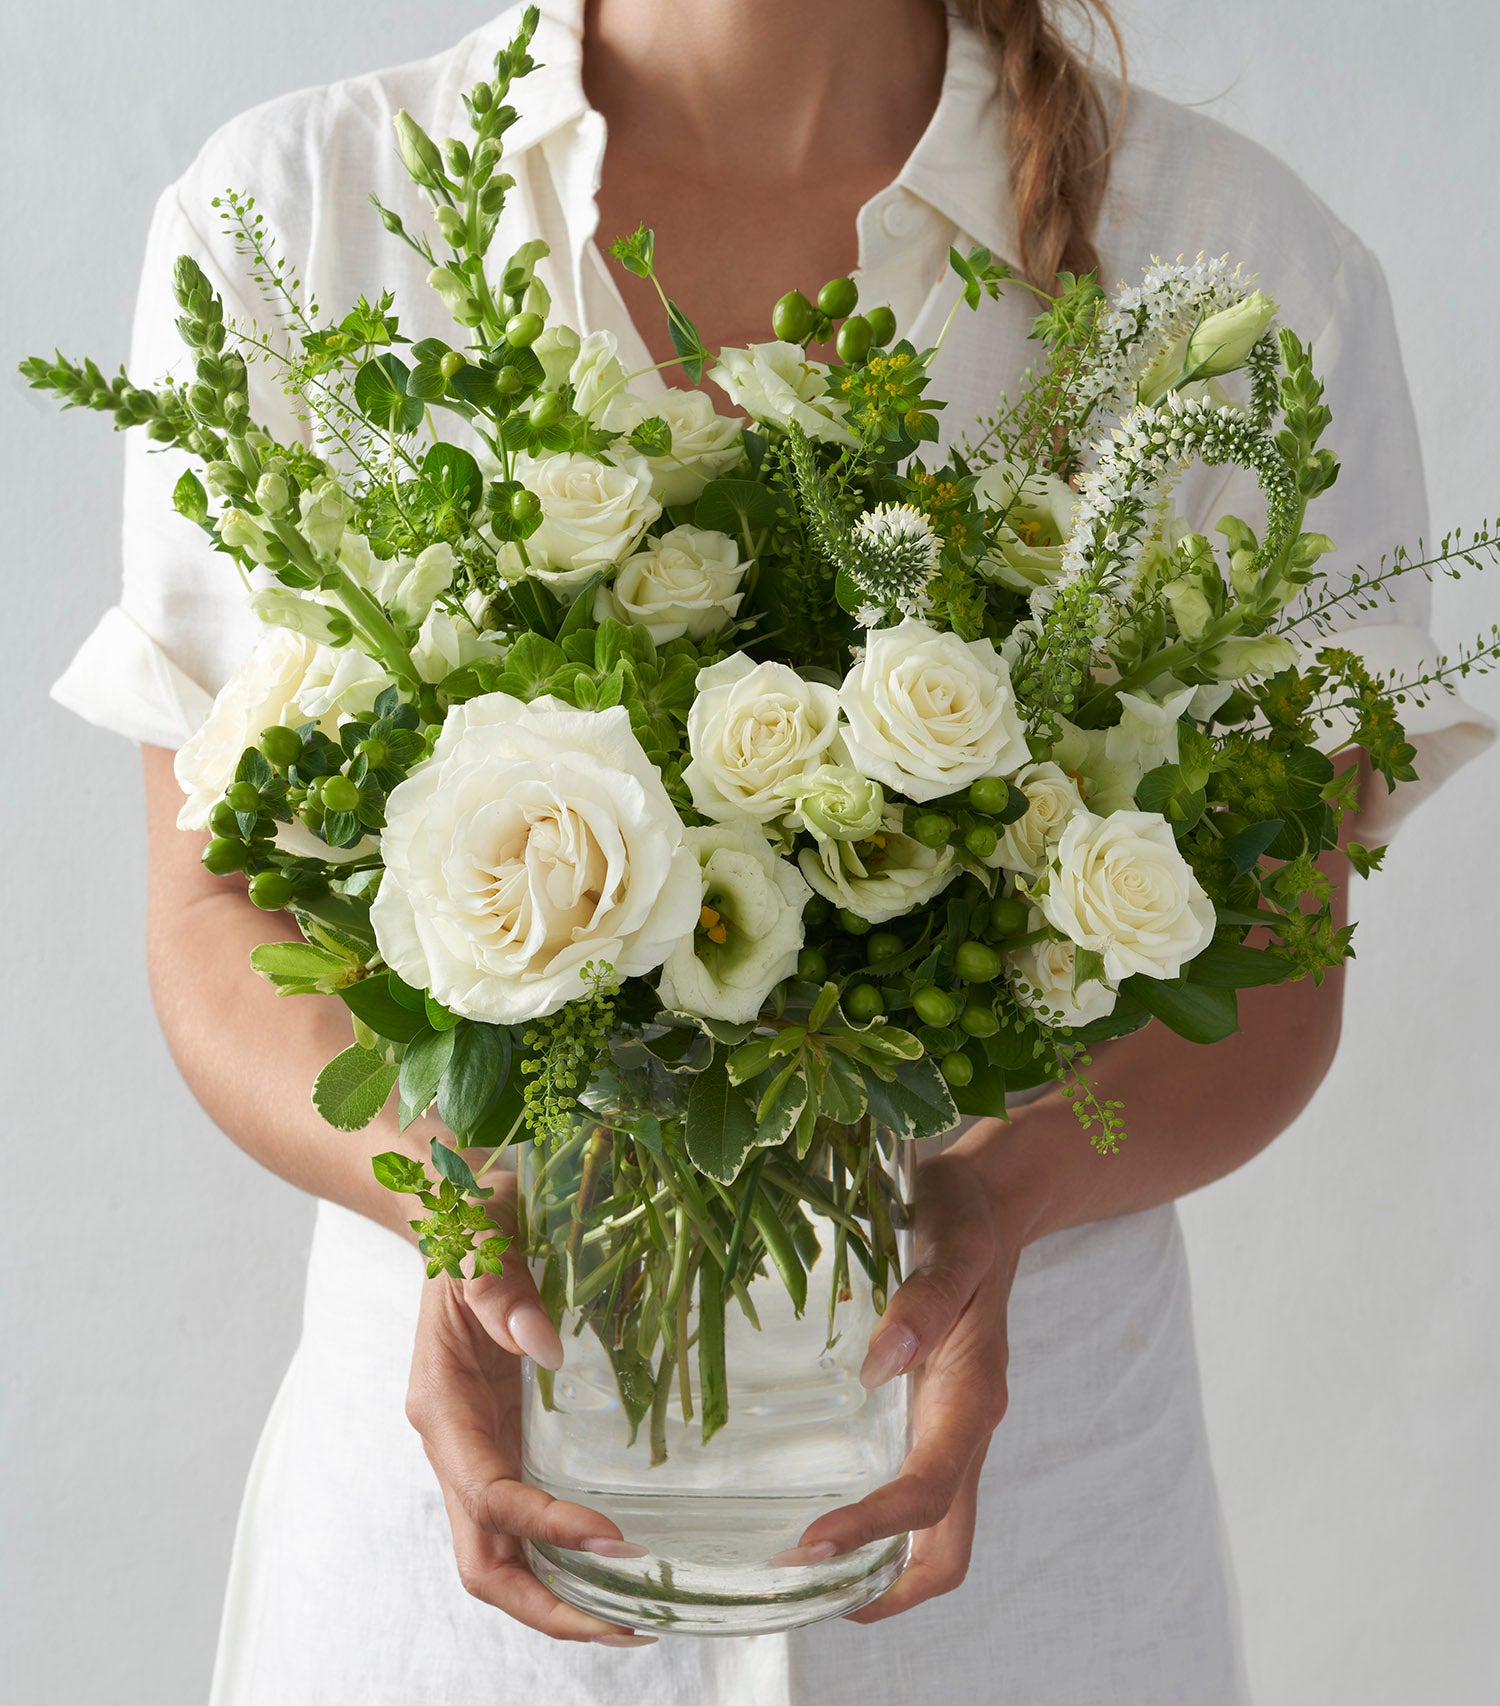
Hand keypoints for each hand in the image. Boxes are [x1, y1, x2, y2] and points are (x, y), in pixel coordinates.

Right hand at [405, 1173, 656, 1646]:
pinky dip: (570, 1555)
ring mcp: (483, 1449)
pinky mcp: (511, 1442)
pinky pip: (532, 1522)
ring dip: (563, 1596)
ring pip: (505, 1555)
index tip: (613, 1537)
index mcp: (442, 1405)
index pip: (487, 1495)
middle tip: (628, 1625)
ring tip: (640, 1617)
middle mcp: (457, 1443)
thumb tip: (546, 1345)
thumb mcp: (480, 1236)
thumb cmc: (470, 1221)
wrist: (459, 1213)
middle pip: (483, 1559)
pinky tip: (627, 1563)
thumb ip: (501, 1287)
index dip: (545, 1526)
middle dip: (547, 1606)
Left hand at [784, 1147, 1021, 1620]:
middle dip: (885, 1591)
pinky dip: (873, 1525)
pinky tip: (812, 1503)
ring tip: (796, 1571)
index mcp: (971, 1395)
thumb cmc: (966, 1218)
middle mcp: (965, 1426)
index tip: (809, 1544)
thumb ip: (924, 1297)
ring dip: (876, 1569)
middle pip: (945, 1549)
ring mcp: (949, 1427)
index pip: (929, 1492)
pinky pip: (911, 1492)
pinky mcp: (929, 1415)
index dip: (873, 1530)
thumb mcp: (951, 1240)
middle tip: (803, 1590)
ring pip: (929, 1532)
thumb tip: (878, 1364)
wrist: (992, 1204)